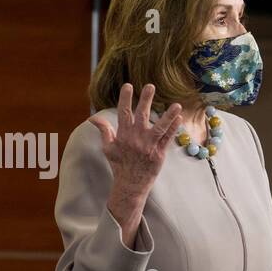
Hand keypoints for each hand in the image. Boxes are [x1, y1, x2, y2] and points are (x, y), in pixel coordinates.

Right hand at [89, 84, 182, 245]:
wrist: (130, 185)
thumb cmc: (119, 165)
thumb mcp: (108, 147)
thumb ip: (103, 130)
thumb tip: (93, 118)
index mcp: (123, 135)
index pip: (123, 113)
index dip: (125, 98)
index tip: (128, 85)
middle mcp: (135, 139)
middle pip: (141, 116)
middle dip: (145, 100)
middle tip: (150, 86)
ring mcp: (148, 146)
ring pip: (159, 127)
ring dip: (168, 115)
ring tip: (176, 105)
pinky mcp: (158, 154)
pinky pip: (167, 139)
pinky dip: (173, 129)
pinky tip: (179, 118)